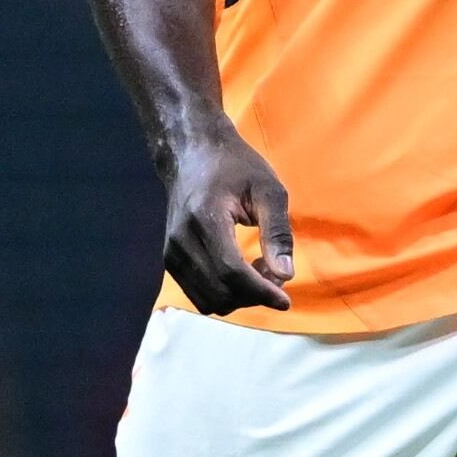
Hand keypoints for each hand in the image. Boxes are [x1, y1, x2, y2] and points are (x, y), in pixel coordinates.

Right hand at [160, 127, 297, 313]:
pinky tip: (241, 271)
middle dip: (254, 294)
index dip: (260, 292)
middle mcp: (181, 241)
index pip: (231, 272)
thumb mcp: (268, 189)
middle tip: (276, 271)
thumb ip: (277, 232)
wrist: (191, 154)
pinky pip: (200, 295)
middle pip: (220, 292)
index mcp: (204, 219)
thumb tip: (286, 275)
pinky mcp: (170, 261)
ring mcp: (171, 253)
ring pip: (209, 301)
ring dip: (240, 297)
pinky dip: (225, 293)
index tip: (286, 300)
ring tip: (259, 269)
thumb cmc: (235, 166)